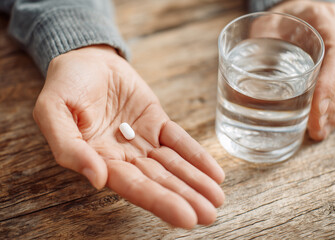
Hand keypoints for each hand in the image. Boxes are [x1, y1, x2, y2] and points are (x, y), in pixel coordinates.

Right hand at [33, 45, 224, 227]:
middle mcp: (124, 155)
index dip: (159, 201)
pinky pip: (179, 140)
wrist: (87, 59)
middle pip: (158, 180)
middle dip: (185, 197)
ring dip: (195, 181)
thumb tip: (97, 178)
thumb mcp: (52, 111)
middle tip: (210, 215)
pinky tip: (214, 172)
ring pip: (172, 164)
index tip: (186, 217)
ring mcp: (143, 139)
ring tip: (217, 198)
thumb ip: (69, 147)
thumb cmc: (65, 86)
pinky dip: (196, 155)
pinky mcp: (156, 122)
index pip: (132, 186)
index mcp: (98, 159)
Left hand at [270, 0, 334, 139]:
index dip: (329, 84)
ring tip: (318, 132)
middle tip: (315, 128)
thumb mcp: (264, 26)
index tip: (317, 109)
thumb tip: (240, 92)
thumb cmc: (276, 21)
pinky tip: (324, 124)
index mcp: (325, 20)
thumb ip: (257, 51)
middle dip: (332, 106)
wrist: (291, 15)